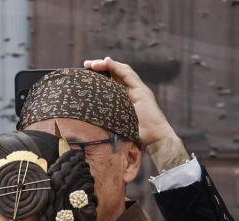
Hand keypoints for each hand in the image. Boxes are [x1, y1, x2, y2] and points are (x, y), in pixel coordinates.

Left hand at [84, 56, 188, 170]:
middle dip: (101, 67)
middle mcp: (132, 91)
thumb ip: (105, 116)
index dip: (100, 75)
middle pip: (116, 73)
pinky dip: (117, 68)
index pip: (112, 81)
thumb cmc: (133, 136)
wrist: (153, 140)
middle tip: (86, 64)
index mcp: (124, 98)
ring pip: (122, 71)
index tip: (86, 72)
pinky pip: (128, 75)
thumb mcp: (114, 123)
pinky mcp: (142, 91)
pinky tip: (107, 62)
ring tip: (93, 64)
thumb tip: (85, 117)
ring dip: (107, 64)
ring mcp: (138, 90)